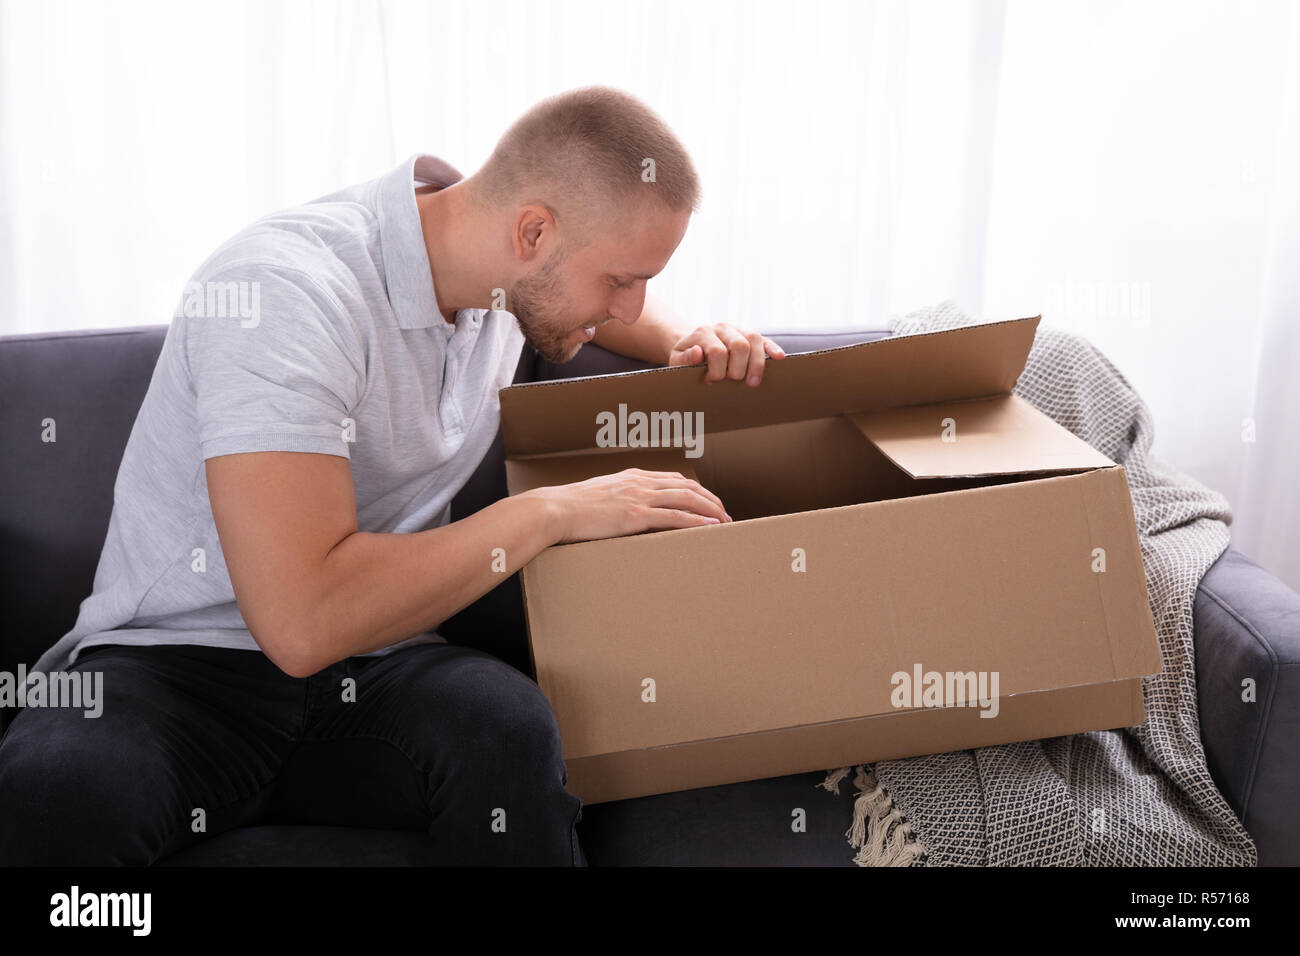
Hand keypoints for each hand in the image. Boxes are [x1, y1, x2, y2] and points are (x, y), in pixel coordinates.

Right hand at [527, 468, 731, 544]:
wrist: (554, 509)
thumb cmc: (570, 507)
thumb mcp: (598, 495)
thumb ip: (616, 499)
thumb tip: (622, 512)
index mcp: (632, 476)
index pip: (674, 479)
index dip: (696, 491)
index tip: (707, 502)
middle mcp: (640, 482)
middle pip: (687, 487)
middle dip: (710, 500)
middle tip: (725, 514)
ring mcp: (639, 497)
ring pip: (687, 499)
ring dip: (710, 510)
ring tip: (725, 522)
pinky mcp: (635, 515)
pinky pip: (674, 517)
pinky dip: (696, 521)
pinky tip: (710, 527)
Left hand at [667, 323, 786, 384]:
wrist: (692, 343)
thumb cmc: (686, 357)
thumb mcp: (677, 359)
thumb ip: (684, 358)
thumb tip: (698, 353)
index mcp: (704, 332)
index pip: (718, 352)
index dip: (717, 372)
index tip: (711, 382)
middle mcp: (722, 328)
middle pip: (740, 345)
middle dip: (738, 369)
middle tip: (732, 382)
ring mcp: (738, 329)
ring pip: (755, 340)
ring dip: (757, 364)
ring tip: (753, 383)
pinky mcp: (749, 335)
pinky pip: (764, 339)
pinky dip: (772, 348)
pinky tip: (779, 358)